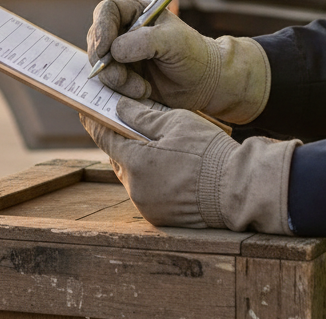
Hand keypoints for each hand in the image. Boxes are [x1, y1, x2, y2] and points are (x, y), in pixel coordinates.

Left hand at [81, 98, 298, 233]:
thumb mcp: (175, 122)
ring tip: (146, 142)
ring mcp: (147, 207)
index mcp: (136, 163)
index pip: (105, 138)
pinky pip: (145, 192)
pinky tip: (162, 165)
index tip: (85, 110)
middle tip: (120, 122)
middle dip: (119, 140)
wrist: (240, 191)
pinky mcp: (160, 218)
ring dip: (135, 160)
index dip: (94, 122)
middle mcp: (136, 189)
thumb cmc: (209, 152)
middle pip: (117, 158)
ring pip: (131, 176)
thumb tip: (118, 108)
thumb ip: (141, 116)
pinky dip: (149, 177)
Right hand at [86, 0, 270, 123]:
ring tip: (141, 89)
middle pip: (96, 39)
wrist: (205, 84)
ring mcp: (121, 55)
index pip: (106, 10)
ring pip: (100, 64)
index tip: (106, 48)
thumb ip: (143, 41)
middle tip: (121, 77)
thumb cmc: (193, 55)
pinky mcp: (123, 76)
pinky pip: (108, 82)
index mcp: (136, 12)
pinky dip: (121, 91)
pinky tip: (142, 92)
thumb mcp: (173, 41)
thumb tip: (114, 51)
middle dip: (105, 61)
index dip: (101, 27)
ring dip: (116, 80)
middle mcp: (124, 31)